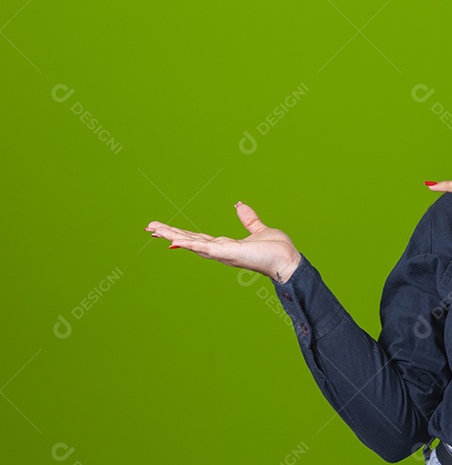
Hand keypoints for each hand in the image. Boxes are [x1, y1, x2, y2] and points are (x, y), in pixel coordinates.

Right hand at [144, 202, 301, 282]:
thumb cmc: (277, 250)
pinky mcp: (227, 253)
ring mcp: (222, 253)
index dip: (181, 233)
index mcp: (226, 245)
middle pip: (189, 240)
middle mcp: (220, 251)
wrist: (288, 260)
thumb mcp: (259, 229)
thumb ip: (248, 219)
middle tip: (149, 227)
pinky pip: (204, 248)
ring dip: (172, 236)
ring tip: (153, 229)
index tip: (164, 228)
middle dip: (169, 234)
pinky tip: (173, 241)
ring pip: (192, 243)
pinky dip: (188, 244)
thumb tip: (238, 204)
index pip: (198, 238)